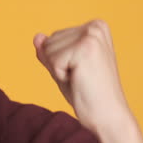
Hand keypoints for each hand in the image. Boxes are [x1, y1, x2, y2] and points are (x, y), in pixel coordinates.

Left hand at [33, 19, 142, 142]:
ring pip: (47, 49)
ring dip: (58, 69)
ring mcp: (92, 35)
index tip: (79, 71)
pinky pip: (52, 60)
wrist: (106, 115)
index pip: (53, 38)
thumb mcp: (62, 66)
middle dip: (57, 64)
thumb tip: (37, 36)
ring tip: (80, 78)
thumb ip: (48, 50)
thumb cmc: (85, 92)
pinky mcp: (86, 48)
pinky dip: (60, 75)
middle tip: (79, 77)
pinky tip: (79, 80)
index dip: (59, 60)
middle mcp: (95, 26)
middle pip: (49, 41)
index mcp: (95, 26)